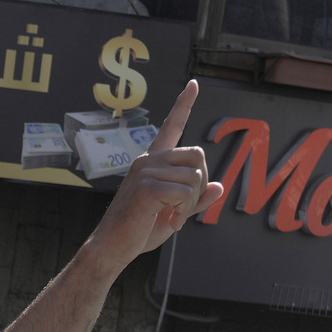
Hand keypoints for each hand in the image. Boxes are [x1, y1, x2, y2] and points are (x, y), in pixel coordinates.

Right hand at [87, 82, 221, 258]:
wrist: (113, 247)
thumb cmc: (139, 230)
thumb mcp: (174, 213)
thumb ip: (195, 199)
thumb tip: (218, 187)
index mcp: (153, 161)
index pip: (172, 126)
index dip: (184, 104)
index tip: (194, 84)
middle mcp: (148, 160)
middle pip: (198, 155)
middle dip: (199, 185)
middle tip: (183, 209)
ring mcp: (146, 170)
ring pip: (194, 177)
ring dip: (191, 204)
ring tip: (173, 218)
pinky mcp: (147, 186)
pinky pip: (185, 193)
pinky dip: (184, 212)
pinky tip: (170, 222)